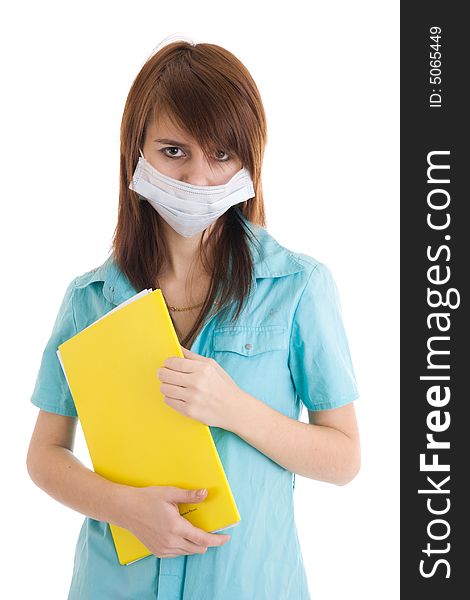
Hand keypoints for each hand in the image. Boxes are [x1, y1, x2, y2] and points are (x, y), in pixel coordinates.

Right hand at [116, 485, 230, 557]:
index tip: (226, 537)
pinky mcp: (157, 551)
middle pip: (198, 548)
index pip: (202, 539)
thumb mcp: (169, 493)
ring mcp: (163, 548)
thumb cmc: (147, 499)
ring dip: (196, 544)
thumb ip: (189, 495)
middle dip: (208, 542)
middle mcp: (170, 541)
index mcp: (175, 527)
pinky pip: (177, 553)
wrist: (125, 509)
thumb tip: (205, 493)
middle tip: (212, 531)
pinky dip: (184, 546)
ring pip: (188, 552)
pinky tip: (183, 535)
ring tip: (196, 531)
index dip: (217, 540)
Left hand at [157, 346, 243, 428]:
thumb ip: (193, 356)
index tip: (168, 364)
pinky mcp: (189, 411)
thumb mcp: (213, 366)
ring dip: (165, 386)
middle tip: (165, 374)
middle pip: (165, 374)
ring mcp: (192, 397)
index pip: (173, 362)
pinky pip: (168, 401)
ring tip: (173, 386)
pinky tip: (177, 396)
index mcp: (203, 369)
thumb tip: (178, 348)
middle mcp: (197, 382)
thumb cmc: (223, 386)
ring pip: (164, 388)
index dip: (167, 363)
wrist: (234, 409)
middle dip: (162, 373)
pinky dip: (170, 397)